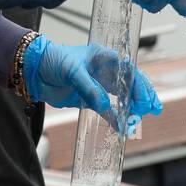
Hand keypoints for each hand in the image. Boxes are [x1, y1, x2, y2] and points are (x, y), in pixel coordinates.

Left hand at [22, 36, 161, 132]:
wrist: (32, 70)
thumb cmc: (52, 60)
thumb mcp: (71, 69)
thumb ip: (89, 87)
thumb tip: (105, 106)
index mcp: (104, 57)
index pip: (129, 71)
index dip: (140, 84)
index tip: (146, 99)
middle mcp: (104, 71)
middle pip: (130, 84)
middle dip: (143, 96)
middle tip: (153, 109)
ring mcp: (97, 85)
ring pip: (121, 98)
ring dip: (131, 108)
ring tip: (141, 119)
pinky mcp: (88, 99)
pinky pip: (106, 110)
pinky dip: (115, 118)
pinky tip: (123, 127)